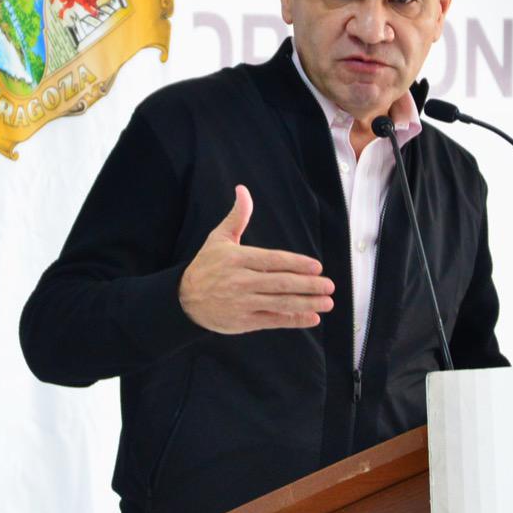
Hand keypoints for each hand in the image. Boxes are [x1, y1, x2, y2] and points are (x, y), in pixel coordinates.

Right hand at [179, 185, 334, 333]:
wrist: (184, 300)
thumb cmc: (206, 266)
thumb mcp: (218, 239)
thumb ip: (237, 217)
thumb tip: (243, 190)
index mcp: (237, 259)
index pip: (273, 261)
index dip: (296, 264)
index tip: (316, 267)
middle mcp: (241, 282)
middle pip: (280, 283)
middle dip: (308, 285)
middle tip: (329, 285)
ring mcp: (243, 303)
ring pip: (280, 303)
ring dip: (306, 303)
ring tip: (327, 302)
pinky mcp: (244, 322)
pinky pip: (273, 321)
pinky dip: (294, 320)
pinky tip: (312, 317)